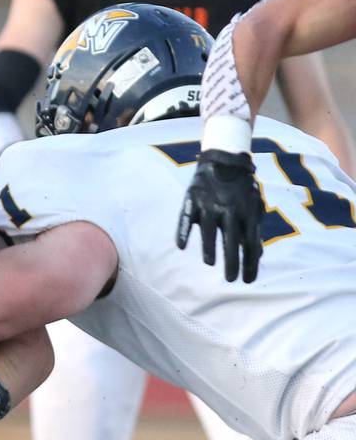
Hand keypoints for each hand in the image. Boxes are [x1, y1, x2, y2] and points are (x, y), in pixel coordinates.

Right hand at [176, 149, 264, 282]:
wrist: (224, 158)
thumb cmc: (241, 189)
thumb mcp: (254, 206)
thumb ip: (255, 229)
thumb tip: (258, 255)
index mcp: (247, 212)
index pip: (250, 242)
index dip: (250, 263)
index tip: (247, 281)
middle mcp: (229, 209)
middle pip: (232, 239)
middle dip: (232, 260)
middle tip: (230, 279)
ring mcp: (209, 203)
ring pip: (209, 229)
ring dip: (209, 246)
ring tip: (210, 262)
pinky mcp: (192, 198)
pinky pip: (186, 217)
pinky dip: (182, 230)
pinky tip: (181, 245)